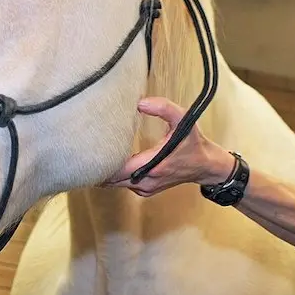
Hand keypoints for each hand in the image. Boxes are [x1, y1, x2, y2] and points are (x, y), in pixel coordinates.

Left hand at [103, 97, 236, 196]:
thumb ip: (164, 108)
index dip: (103, 162)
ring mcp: (146, 188)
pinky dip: (117, 176)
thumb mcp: (184, 120)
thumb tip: (141, 103)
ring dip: (108, 172)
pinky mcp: (146, 190)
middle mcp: (147, 181)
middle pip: (112, 180)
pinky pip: (124, 185)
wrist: (206, 165)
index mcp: (153, 166)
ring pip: (116, 184)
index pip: (117, 171)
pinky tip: (114, 163)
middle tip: (89, 152)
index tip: (94, 150)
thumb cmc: (193, 143)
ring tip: (99, 155)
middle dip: (101, 168)